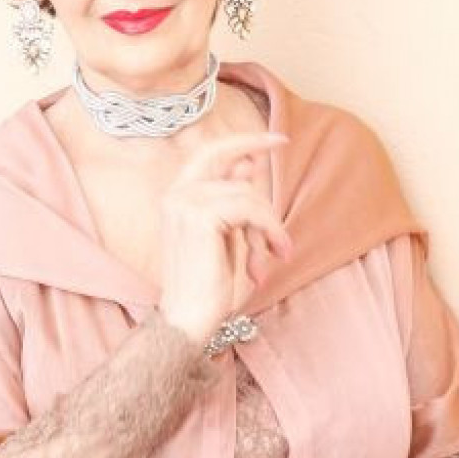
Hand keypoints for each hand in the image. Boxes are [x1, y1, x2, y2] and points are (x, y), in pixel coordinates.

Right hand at [158, 131, 292, 343]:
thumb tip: (249, 163)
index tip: (276, 138)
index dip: (242, 140)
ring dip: (270, 223)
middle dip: (256, 160)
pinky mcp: (201, 218)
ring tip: (276, 252)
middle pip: (227, 161)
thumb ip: (234, 199)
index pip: (209, 153)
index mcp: (176, 197)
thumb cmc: (208, 283)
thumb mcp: (227, 234)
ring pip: (246, 193)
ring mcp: (185, 204)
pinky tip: (274, 253)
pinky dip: (269, 230)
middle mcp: (175, 195)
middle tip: (282, 168)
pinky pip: (250, 210)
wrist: (189, 318)